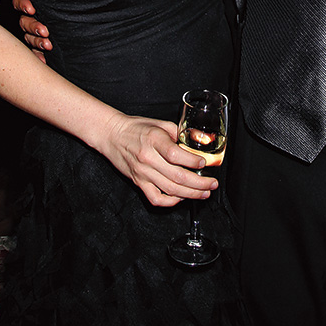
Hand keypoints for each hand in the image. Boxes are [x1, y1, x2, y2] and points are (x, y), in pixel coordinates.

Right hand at [10, 0, 52, 62]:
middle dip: (34, 26)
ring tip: (48, 45)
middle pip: (24, 21)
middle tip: (45, 31)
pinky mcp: (40, 40)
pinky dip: (37, 54)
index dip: (23, 4)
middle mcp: (30, 13)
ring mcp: (34, 28)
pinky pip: (33, 50)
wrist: (87, 5)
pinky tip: (43, 60)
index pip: (20, 0)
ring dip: (36, 41)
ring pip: (28, 36)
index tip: (32, 9)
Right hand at [102, 112, 218, 207]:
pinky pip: (156, 198)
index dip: (193, 162)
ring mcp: (142, 173)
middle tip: (212, 184)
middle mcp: (148, 158)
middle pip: (177, 177)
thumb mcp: (160, 124)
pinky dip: (170, 202)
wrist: (112, 135)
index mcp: (154, 140)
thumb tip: (201, 142)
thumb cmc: (137, 128)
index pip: (175, 155)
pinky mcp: (138, 183)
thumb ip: (180, 133)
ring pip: (170, 190)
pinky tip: (181, 197)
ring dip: (191, 194)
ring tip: (204, 193)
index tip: (205, 164)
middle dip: (199, 183)